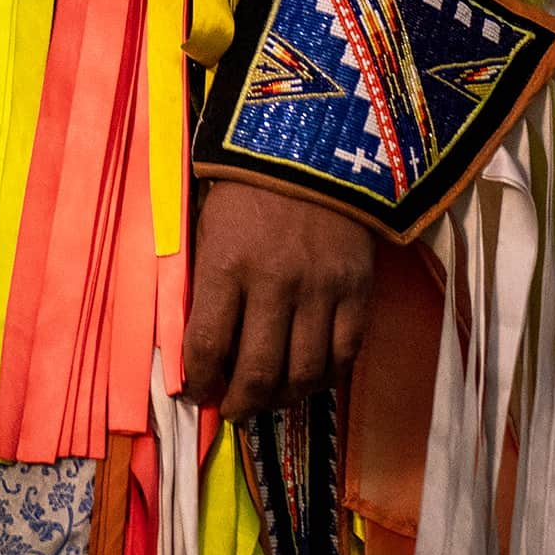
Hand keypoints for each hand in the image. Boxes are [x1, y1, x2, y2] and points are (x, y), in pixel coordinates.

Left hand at [182, 182, 373, 418]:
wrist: (313, 143)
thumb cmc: (247, 184)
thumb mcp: (208, 225)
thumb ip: (205, 284)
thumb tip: (198, 347)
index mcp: (226, 264)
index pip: (207, 346)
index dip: (199, 383)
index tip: (196, 394)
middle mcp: (274, 284)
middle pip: (258, 373)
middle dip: (241, 404)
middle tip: (234, 411)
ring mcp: (321, 291)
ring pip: (304, 374)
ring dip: (283, 399)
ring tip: (269, 399)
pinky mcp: (358, 291)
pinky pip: (344, 356)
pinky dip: (325, 378)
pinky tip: (309, 377)